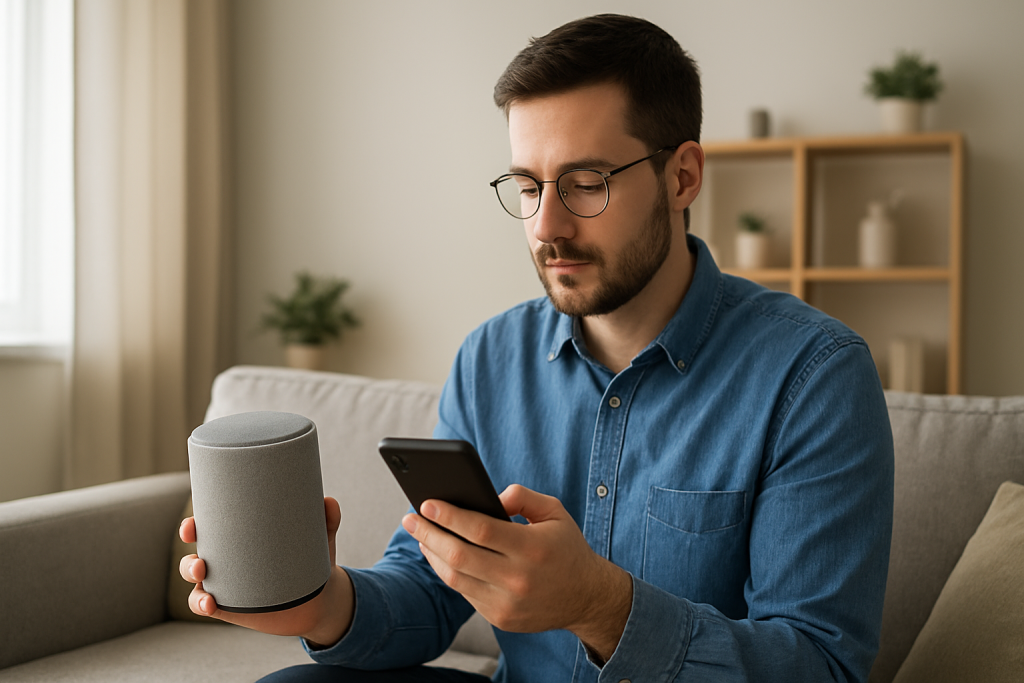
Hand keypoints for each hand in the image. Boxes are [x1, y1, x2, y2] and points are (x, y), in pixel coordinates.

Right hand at [178, 496, 352, 647]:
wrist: (319, 599)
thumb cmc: (312, 561)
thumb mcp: (319, 538)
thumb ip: (326, 520)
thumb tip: (329, 501)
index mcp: (242, 536)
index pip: (211, 523)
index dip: (195, 521)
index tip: (193, 522)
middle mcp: (227, 557)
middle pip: (195, 545)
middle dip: (187, 542)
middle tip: (193, 540)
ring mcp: (225, 582)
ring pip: (193, 574)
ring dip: (189, 570)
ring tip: (201, 571)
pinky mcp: (228, 606)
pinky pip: (203, 603)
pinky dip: (200, 603)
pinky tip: (209, 603)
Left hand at [402, 485, 631, 661]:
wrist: (586, 598)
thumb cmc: (566, 548)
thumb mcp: (554, 512)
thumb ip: (522, 497)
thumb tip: (490, 496)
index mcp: (532, 549)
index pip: (480, 530)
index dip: (449, 516)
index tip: (427, 502)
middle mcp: (518, 579)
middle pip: (459, 555)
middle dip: (429, 533)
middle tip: (410, 517)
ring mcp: (507, 603)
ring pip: (455, 578)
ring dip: (432, 554)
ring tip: (420, 534)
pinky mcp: (500, 618)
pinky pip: (464, 592)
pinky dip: (447, 572)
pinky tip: (439, 554)